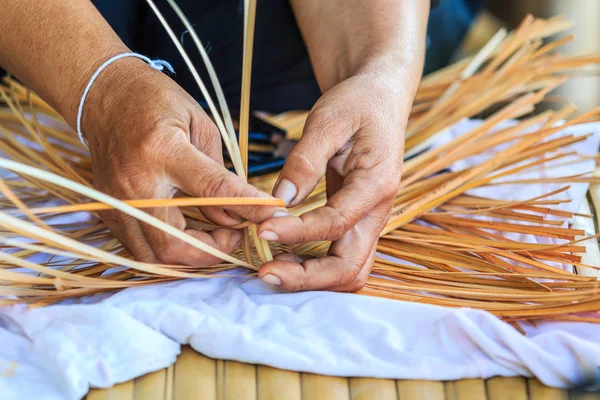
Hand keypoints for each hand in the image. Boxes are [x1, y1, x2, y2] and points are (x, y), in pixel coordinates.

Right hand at [83, 59, 284, 264]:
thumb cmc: (158, 104)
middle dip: (213, 251)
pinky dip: (169, 251)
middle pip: (174, 243)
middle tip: (234, 236)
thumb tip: (233, 216)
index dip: (248, 207)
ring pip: (155, 256)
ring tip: (212, 238)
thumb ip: (219, 174)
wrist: (106, 97)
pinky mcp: (107, 212)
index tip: (273, 215)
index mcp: (162, 151)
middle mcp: (135, 183)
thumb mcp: (200, 124)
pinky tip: (189, 237)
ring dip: (191, 257)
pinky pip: (140, 249)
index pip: (213, 190)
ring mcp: (116, 202)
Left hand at [257, 70, 410, 290]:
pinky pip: (340, 257)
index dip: (298, 233)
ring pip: (348, 270)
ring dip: (311, 278)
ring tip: (270, 268)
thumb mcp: (328, 121)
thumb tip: (281, 200)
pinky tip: (283, 256)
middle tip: (265, 272)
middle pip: (349, 267)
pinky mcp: (357, 221)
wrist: (378, 99)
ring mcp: (370, 220)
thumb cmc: (355, 104)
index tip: (261, 230)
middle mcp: (379, 211)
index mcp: (376, 184)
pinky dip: (314, 267)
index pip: (336, 224)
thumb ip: (305, 161)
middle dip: (307, 277)